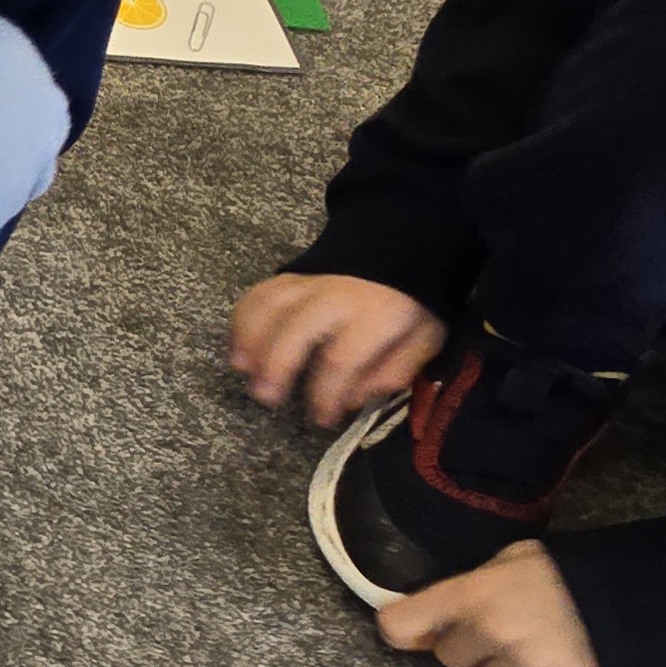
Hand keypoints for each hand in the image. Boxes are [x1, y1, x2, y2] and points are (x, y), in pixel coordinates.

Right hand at [230, 271, 447, 430]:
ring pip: (268, 308)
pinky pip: (258, 294)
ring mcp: (310, 282)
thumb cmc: (413, 304)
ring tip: (244, 371)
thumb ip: (393, 370)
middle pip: (294, 331)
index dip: (325, 395)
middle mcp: (337, 296)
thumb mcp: (425, 339)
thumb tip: (353, 398)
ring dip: (251, 342)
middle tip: (267, 398)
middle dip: (276, 368)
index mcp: (377, 316)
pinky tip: (240, 346)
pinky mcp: (291, 276)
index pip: (341, 360)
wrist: (405, 247)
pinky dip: (242, 320)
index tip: (322, 419)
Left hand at [381, 540, 607, 666]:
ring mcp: (528, 662)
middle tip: (503, 628)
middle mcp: (493, 629)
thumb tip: (417, 624)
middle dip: (470, 646)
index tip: (416, 633)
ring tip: (533, 645)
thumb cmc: (557, 571)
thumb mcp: (504, 563)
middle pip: (450, 658)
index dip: (405, 631)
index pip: (400, 624)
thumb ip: (461, 590)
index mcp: (472, 592)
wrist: (631, 589)